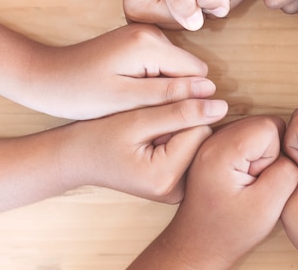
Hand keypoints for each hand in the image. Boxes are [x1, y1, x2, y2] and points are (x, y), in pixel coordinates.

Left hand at [29, 23, 222, 119]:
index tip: (161, 114)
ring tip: (136, 103)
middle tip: (145, 111)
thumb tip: (211, 92)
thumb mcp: (126, 100)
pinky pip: (163, 65)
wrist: (45, 78)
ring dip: (165, 89)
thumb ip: (170, 94)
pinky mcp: (139, 42)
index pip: (197, 73)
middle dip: (177, 93)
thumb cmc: (79, 93)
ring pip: (177, 69)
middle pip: (189, 69)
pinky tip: (132, 93)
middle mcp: (152, 33)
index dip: (188, 98)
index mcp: (149, 44)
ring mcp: (145, 35)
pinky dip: (155, 82)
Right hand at [60, 98, 225, 203]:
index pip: (201, 130)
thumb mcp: (137, 119)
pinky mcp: (177, 186)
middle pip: (203, 139)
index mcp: (167, 177)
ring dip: (179, 132)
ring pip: (198, 144)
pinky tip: (153, 143)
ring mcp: (177, 191)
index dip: (180, 114)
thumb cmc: (98, 137)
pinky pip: (190, 153)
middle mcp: (177, 191)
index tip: (152, 119)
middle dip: (182, 125)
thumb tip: (221, 106)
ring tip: (148, 137)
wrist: (76, 160)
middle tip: (147, 129)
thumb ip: (180, 112)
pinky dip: (176, 142)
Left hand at [128, 116, 297, 269]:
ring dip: (260, 154)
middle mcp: (211, 139)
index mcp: (221, 151)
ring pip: (256, 128)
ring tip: (246, 182)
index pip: (270, 126)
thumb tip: (292, 150)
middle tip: (253, 182)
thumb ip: (287, 171)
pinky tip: (241, 178)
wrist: (199, 243)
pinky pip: (247, 137)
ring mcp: (211, 140)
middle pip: (263, 123)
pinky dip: (251, 155)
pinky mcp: (215, 146)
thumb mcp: (267, 207)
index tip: (260, 180)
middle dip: (268, 152)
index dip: (276, 154)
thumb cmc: (228, 231)